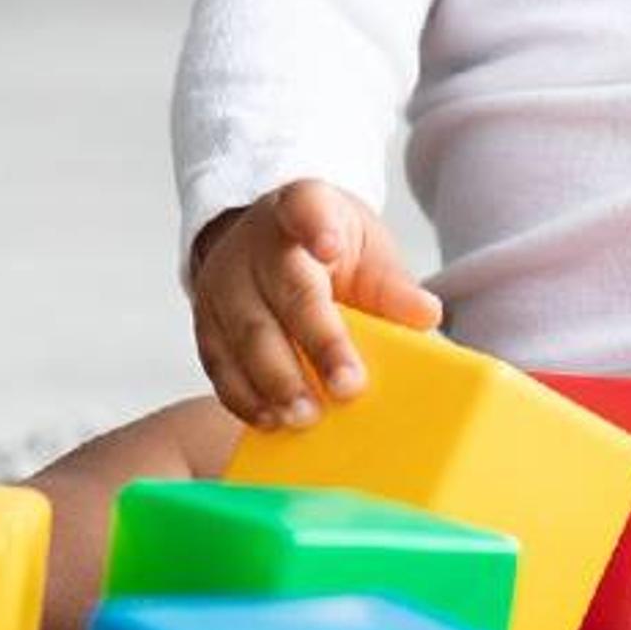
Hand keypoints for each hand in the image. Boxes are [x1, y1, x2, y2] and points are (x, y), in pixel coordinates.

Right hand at [186, 180, 442, 429]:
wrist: (267, 246)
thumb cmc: (327, 250)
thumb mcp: (364, 249)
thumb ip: (391, 284)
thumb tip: (426, 316)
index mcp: (299, 208)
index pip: (305, 208)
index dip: (316, 226)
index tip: (330, 246)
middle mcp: (254, 244)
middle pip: (285, 292)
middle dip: (317, 343)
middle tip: (347, 389)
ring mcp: (223, 283)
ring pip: (245, 335)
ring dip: (276, 382)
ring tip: (305, 418)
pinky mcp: (204, 323)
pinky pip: (219, 364)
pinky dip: (244, 397)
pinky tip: (271, 421)